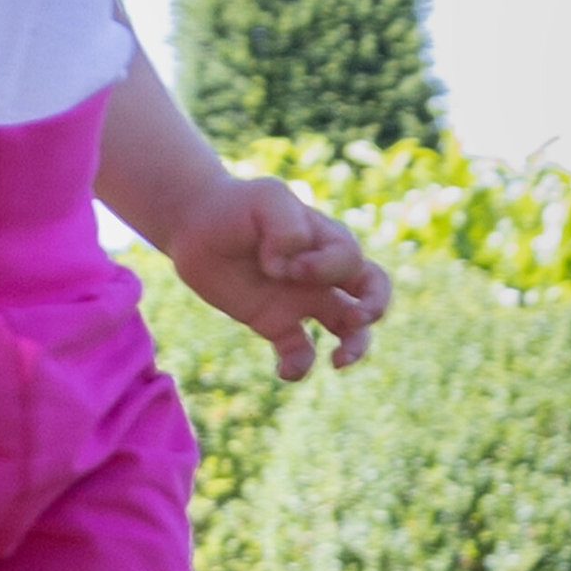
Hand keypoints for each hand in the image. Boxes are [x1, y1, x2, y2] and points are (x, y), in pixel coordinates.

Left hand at [165, 175, 391, 381]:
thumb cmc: (238, 206)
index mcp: (327, 239)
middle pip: (372, 292)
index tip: (289, 265)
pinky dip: (299, 367)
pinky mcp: (276, 323)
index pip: (351, 259)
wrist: (196, 225)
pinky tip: (283, 372)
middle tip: (354, 318)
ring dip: (354, 348)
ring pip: (348, 330)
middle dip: (375, 307)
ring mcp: (301, 300)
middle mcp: (321, 273)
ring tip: (337, 360)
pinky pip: (301, 353)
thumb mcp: (266, 197)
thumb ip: (286, 227)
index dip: (327, 268)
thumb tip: (287, 270)